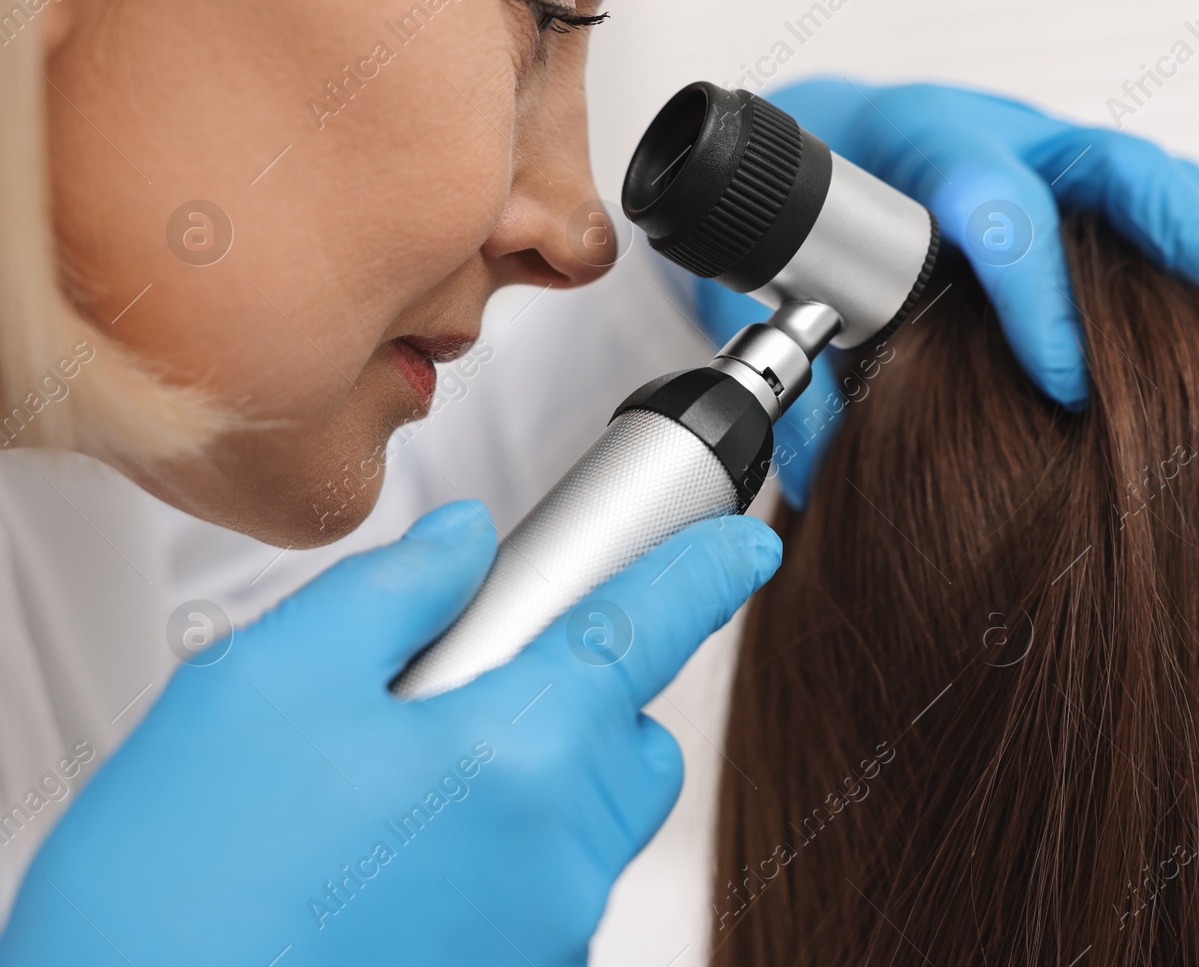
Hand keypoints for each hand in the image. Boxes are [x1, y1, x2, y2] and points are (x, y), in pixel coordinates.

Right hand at [0, 503, 779, 966]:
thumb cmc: (180, 896)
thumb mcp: (267, 686)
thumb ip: (394, 593)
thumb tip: (464, 545)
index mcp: (517, 755)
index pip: (650, 627)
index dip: (705, 571)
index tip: (743, 551)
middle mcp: (556, 857)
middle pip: (623, 735)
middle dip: (569, 692)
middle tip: (452, 690)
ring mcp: (542, 939)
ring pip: (584, 817)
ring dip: (523, 779)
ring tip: (389, 793)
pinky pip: (541, 892)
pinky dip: (495, 858)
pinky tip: (391, 864)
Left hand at [694, 78, 1198, 507]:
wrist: (818, 135)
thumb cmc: (799, 214)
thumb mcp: (769, 281)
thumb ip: (797, 372)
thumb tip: (818, 478)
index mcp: (920, 148)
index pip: (993, 209)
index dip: (1035, 298)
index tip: (1069, 390)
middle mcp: (1006, 133)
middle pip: (1121, 175)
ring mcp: (1059, 148)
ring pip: (1173, 186)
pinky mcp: (1092, 176)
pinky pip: (1189, 201)